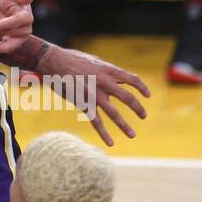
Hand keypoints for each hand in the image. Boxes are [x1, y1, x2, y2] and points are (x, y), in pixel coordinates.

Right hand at [0, 40, 150, 146]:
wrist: (54, 62)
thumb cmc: (72, 58)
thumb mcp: (94, 60)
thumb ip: (106, 69)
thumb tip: (117, 76)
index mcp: (108, 70)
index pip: (132, 79)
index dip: (142, 87)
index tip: (147, 95)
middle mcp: (104, 82)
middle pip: (127, 97)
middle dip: (138, 108)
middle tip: (143, 116)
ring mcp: (94, 94)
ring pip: (114, 113)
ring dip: (124, 125)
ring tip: (132, 134)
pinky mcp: (83, 103)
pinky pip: (96, 121)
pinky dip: (103, 133)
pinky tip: (110, 142)